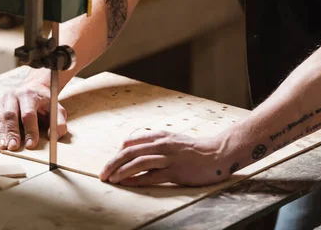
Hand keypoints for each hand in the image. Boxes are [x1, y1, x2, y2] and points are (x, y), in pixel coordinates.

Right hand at [0, 81, 67, 150]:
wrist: (33, 87)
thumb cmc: (45, 102)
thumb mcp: (56, 109)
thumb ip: (59, 122)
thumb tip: (54, 137)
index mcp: (31, 95)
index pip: (29, 114)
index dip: (30, 130)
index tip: (31, 144)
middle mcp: (14, 96)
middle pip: (11, 115)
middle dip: (12, 132)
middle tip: (13, 147)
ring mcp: (4, 100)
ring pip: (0, 118)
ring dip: (1, 134)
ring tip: (3, 147)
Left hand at [99, 130, 227, 186]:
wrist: (218, 153)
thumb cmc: (195, 150)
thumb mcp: (174, 140)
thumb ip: (157, 143)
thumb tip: (136, 149)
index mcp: (161, 137)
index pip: (132, 142)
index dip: (118, 153)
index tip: (111, 163)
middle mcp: (163, 145)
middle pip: (131, 152)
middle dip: (113, 163)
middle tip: (102, 173)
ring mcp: (169, 158)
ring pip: (139, 163)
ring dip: (122, 171)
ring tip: (111, 179)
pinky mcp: (176, 172)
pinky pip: (152, 177)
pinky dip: (137, 180)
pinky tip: (127, 184)